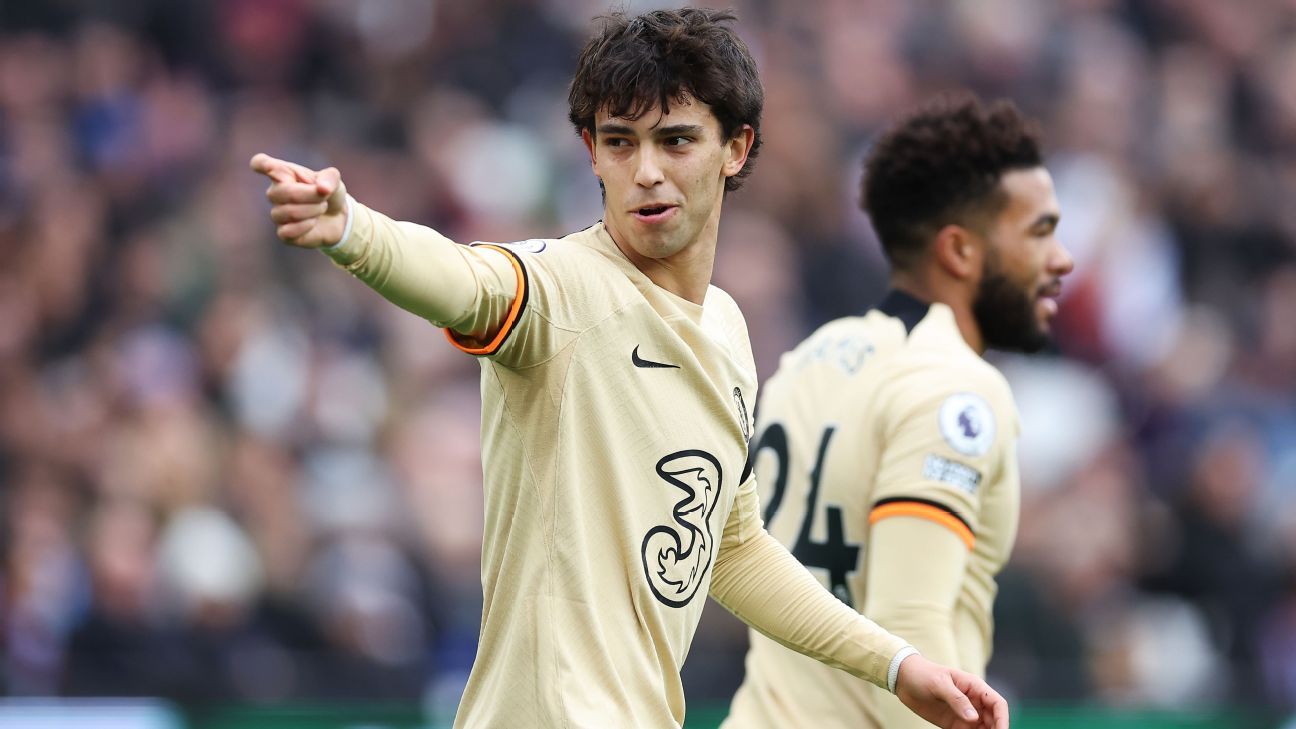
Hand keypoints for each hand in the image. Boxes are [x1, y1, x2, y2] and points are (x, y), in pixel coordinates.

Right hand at [249, 153, 348, 247]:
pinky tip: (312, 222)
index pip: (261, 164)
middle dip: (311, 195)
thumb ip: (329, 178)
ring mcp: (277, 213)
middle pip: (283, 191)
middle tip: (323, 197)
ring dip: (313, 210)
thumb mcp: (334, 180)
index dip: (261, 164)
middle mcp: (275, 192)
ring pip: (289, 212)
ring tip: (320, 208)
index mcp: (283, 173)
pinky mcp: (283, 233)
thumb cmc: (329, 193)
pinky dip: (306, 226)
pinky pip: (288, 231)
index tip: (264, 166)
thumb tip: (322, 189)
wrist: (338, 217)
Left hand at [894, 654, 1008, 728]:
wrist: (903, 678)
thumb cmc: (923, 674)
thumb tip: (973, 718)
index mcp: (974, 686)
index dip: (1003, 719)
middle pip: (993, 719)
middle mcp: (973, 701)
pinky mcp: (954, 723)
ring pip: (983, 728)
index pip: (997, 704)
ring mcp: (964, 713)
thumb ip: (957, 700)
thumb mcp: (939, 684)